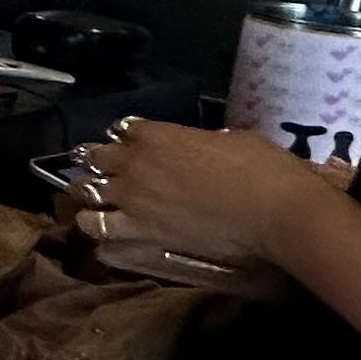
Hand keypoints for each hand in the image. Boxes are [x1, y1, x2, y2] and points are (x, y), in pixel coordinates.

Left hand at [78, 118, 337, 264]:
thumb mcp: (231, 139)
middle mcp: (134, 163)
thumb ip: (200, 141)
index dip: (128, 137)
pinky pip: (98, 228)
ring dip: (88, 194)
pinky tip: (105, 228)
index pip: (123, 129)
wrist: (276, 212)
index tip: (133, 144)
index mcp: (156, 134)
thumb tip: (199, 146)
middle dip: (99, 161)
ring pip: (84, 191)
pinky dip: (96, 227)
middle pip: (96, 156)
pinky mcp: (140, 230)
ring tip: (98, 200)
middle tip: (107, 170)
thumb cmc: (264, 169)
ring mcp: (133, 198)